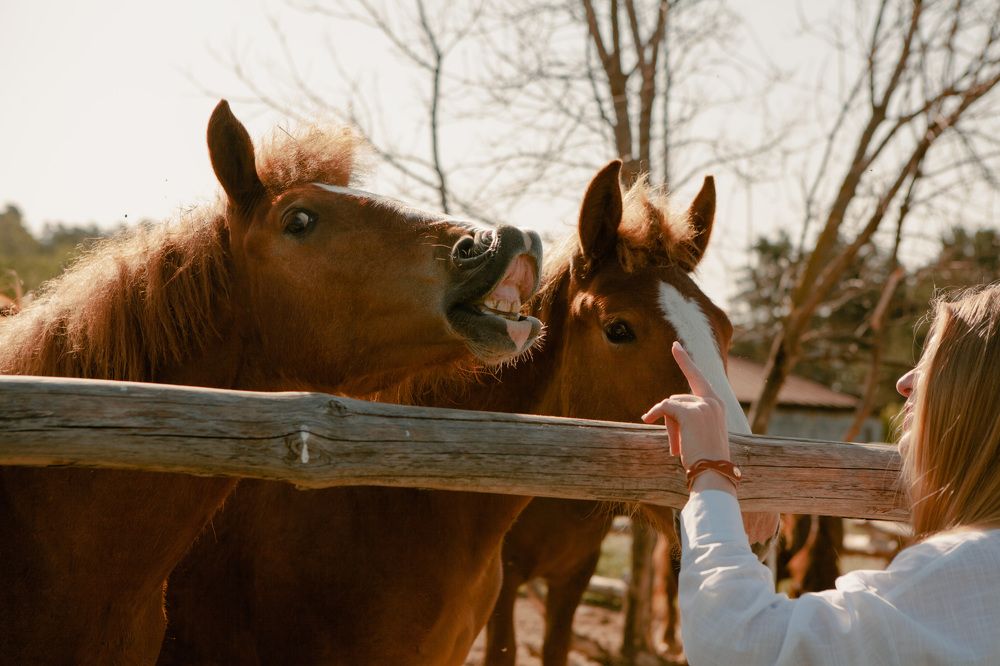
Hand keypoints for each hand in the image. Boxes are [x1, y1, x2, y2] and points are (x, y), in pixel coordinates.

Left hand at [641, 341, 730, 468]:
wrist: (713, 473)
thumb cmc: (706, 459)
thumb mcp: (700, 434)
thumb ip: (689, 417)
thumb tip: (665, 407)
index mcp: (718, 405)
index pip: (699, 378)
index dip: (685, 361)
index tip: (675, 345)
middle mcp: (713, 401)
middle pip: (678, 399)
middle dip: (671, 420)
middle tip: (676, 447)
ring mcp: (703, 405)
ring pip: (671, 405)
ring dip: (668, 426)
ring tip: (677, 449)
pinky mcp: (691, 412)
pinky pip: (665, 407)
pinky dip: (655, 413)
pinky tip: (648, 419)